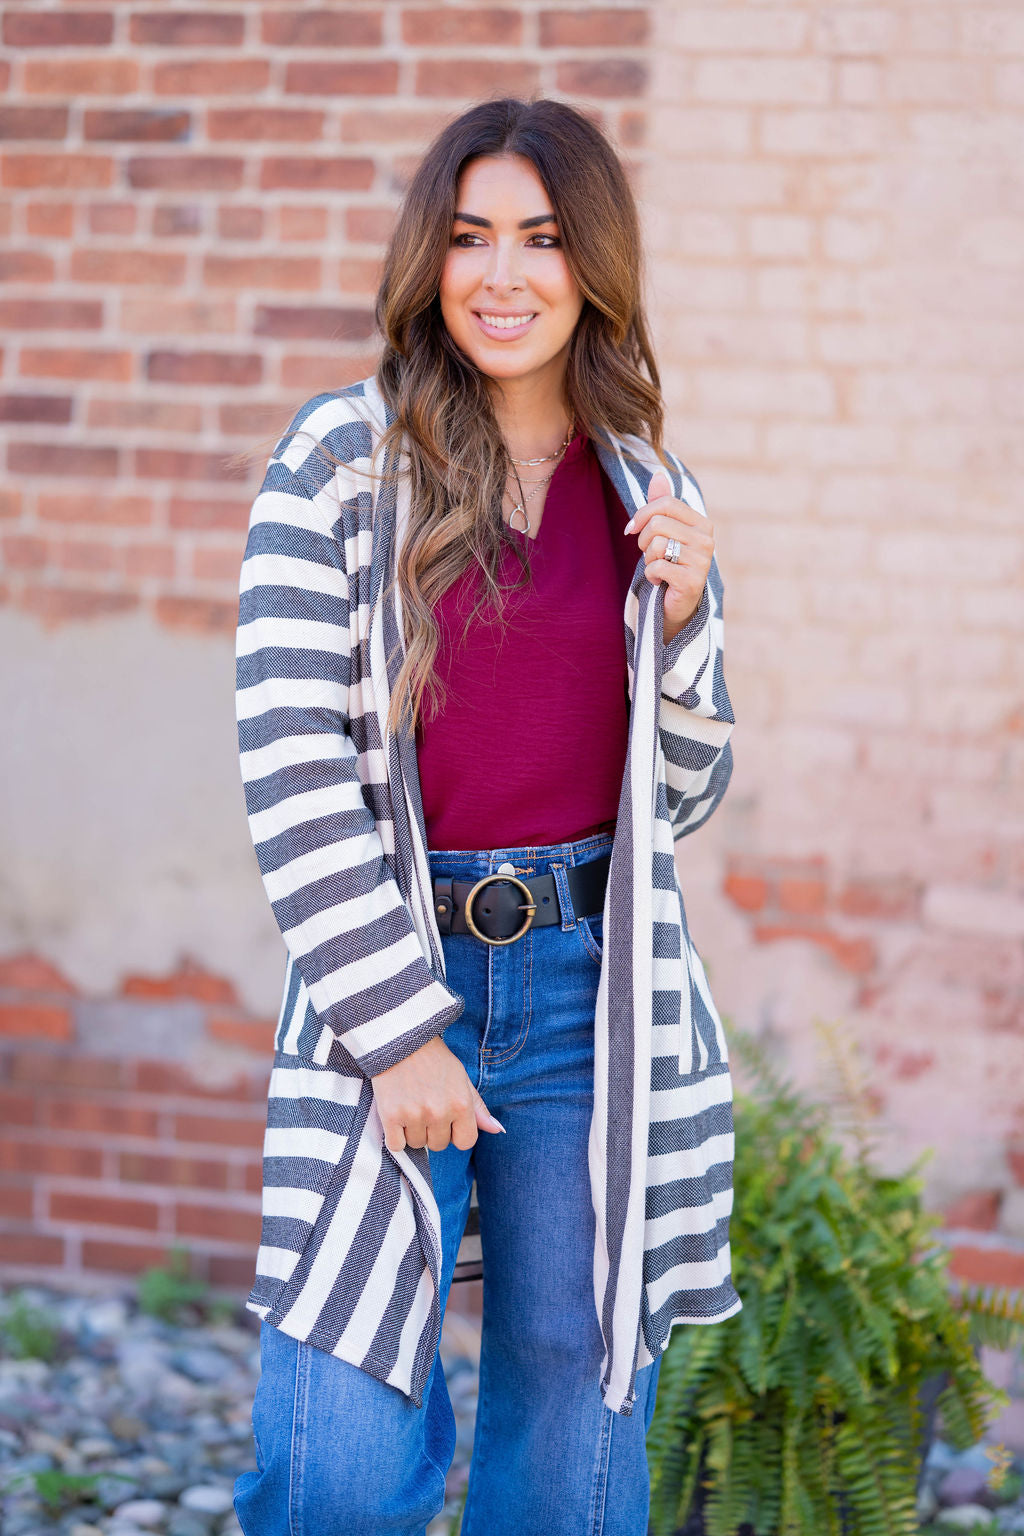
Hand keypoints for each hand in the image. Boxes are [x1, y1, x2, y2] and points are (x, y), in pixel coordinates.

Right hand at [371, 1035, 504, 1152]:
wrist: (401, 1041)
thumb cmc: (434, 1059)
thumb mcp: (462, 1078)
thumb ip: (478, 1108)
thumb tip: (497, 1130)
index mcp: (461, 1104)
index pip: (466, 1142)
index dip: (456, 1133)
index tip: (447, 1120)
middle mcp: (439, 1112)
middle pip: (439, 1145)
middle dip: (433, 1131)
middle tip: (425, 1106)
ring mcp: (414, 1115)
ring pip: (417, 1145)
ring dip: (413, 1132)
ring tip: (411, 1106)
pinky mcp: (390, 1116)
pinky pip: (396, 1145)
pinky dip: (396, 1136)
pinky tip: (397, 1116)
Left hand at [625, 472, 713, 643]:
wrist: (676, 603)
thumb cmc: (669, 563)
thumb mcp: (664, 531)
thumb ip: (660, 504)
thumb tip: (658, 473)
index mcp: (702, 523)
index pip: (666, 503)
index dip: (642, 514)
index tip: (632, 529)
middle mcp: (707, 540)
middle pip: (658, 524)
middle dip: (643, 541)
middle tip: (649, 555)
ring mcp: (702, 562)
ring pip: (656, 545)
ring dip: (647, 560)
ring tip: (657, 568)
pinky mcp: (692, 582)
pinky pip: (657, 567)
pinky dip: (650, 576)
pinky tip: (659, 581)